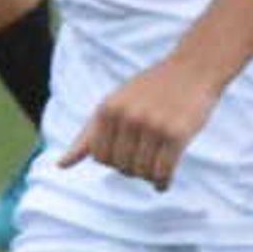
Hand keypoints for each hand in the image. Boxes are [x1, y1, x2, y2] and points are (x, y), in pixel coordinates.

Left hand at [56, 59, 225, 190]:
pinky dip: (162, 182)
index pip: (99, 156)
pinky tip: (164, 183)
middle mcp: (126, 117)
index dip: (112, 160)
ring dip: (149, 176)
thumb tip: (60, 166)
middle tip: (145, 157)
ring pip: (142, 172)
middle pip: (120, 166)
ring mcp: (152, 125)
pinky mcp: (176, 134)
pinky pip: (163, 172)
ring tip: (156, 166)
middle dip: (132, 168)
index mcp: (107, 109)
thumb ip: (88, 136)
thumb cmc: (150, 90)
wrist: (193, 68)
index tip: (127, 153)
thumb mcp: (114, 104)